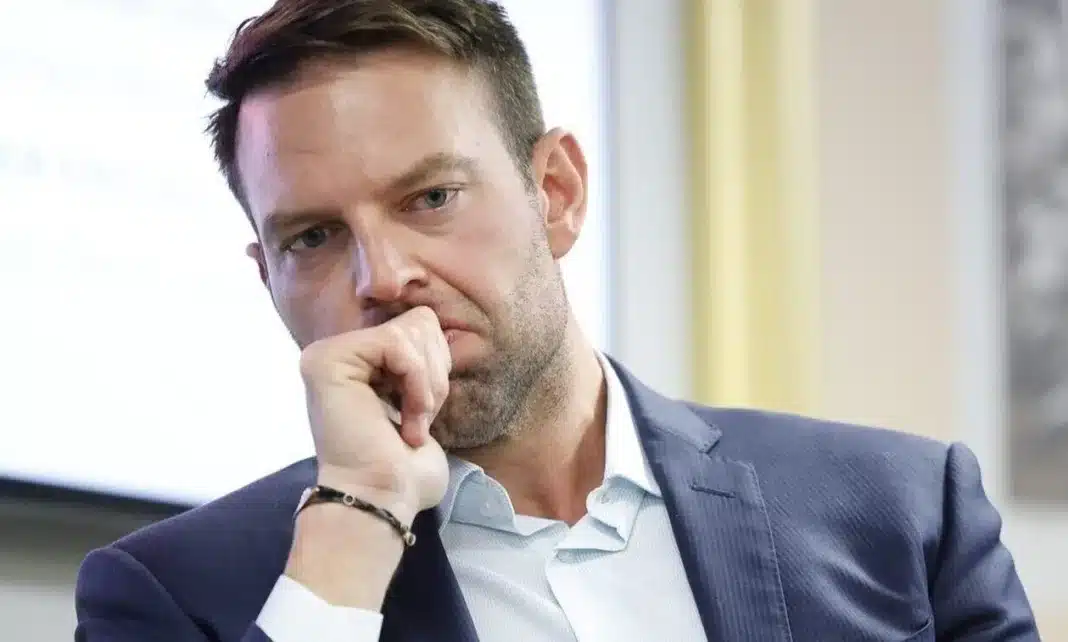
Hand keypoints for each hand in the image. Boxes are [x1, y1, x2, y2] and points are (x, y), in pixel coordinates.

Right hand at [298, 306, 450, 520]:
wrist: (383, 500)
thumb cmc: (404, 467)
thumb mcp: (421, 397)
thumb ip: (421, 357)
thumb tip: (435, 324)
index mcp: (360, 359)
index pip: (420, 325)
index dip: (437, 368)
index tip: (423, 413)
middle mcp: (338, 351)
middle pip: (419, 321)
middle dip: (434, 374)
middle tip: (417, 418)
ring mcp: (327, 353)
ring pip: (410, 330)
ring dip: (427, 384)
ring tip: (411, 423)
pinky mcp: (326, 359)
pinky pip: (396, 342)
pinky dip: (416, 383)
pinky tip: (407, 420)